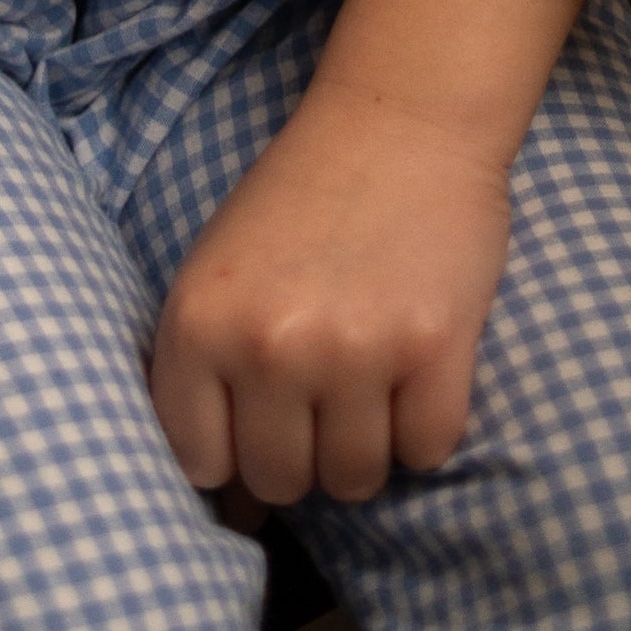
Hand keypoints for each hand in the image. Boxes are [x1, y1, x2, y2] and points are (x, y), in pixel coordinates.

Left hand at [150, 75, 514, 504]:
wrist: (401, 118)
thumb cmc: (301, 198)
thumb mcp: (218, 273)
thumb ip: (207, 378)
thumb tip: (233, 513)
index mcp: (198, 324)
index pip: (200, 463)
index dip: (234, 452)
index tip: (260, 417)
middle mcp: (267, 346)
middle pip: (282, 480)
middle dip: (305, 452)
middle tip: (326, 389)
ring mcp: (352, 351)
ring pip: (355, 479)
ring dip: (368, 445)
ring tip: (372, 375)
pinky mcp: (432, 349)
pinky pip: (426, 451)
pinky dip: (426, 426)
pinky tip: (418, 365)